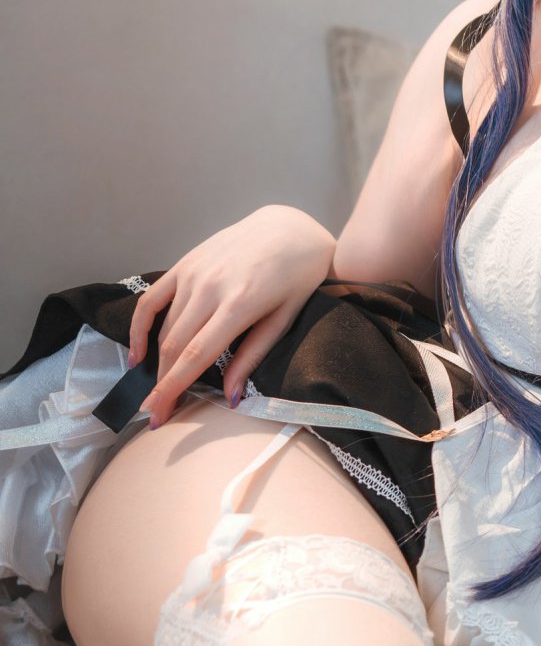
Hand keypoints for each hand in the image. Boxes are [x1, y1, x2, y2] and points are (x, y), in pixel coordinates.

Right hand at [128, 205, 335, 426]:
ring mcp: (193, 273)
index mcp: (239, 304)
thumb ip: (252, 357)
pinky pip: (152, 300)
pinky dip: (140, 328)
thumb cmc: (296, 277)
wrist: (290, 230)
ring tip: (159, 388)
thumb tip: (230, 397)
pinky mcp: (184, 264)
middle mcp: (210, 287)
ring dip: (158, 362)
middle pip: (174, 346)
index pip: (195, 355)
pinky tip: (139, 353)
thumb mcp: (284, 319)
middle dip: (162, 384)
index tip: (158, 415)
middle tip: (157, 414)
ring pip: (164, 328)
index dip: (173, 388)